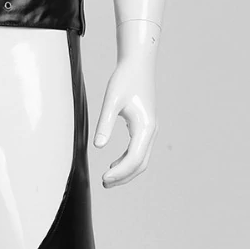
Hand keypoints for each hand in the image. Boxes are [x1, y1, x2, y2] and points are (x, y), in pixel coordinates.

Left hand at [92, 58, 157, 188]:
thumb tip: (98, 146)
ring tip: (107, 179)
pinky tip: (113, 164)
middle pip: (140, 164)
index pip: (134, 159)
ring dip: (125, 172)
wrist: (138, 64)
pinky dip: (127, 162)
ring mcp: (150, 130)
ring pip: (141, 160)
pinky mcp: (145, 128)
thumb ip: (105, 123)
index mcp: (145, 127)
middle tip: (104, 184)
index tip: (104, 179)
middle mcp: (151, 131)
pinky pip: (138, 151)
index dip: (120, 173)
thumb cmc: (125, 79)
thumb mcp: (112, 101)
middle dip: (123, 177)